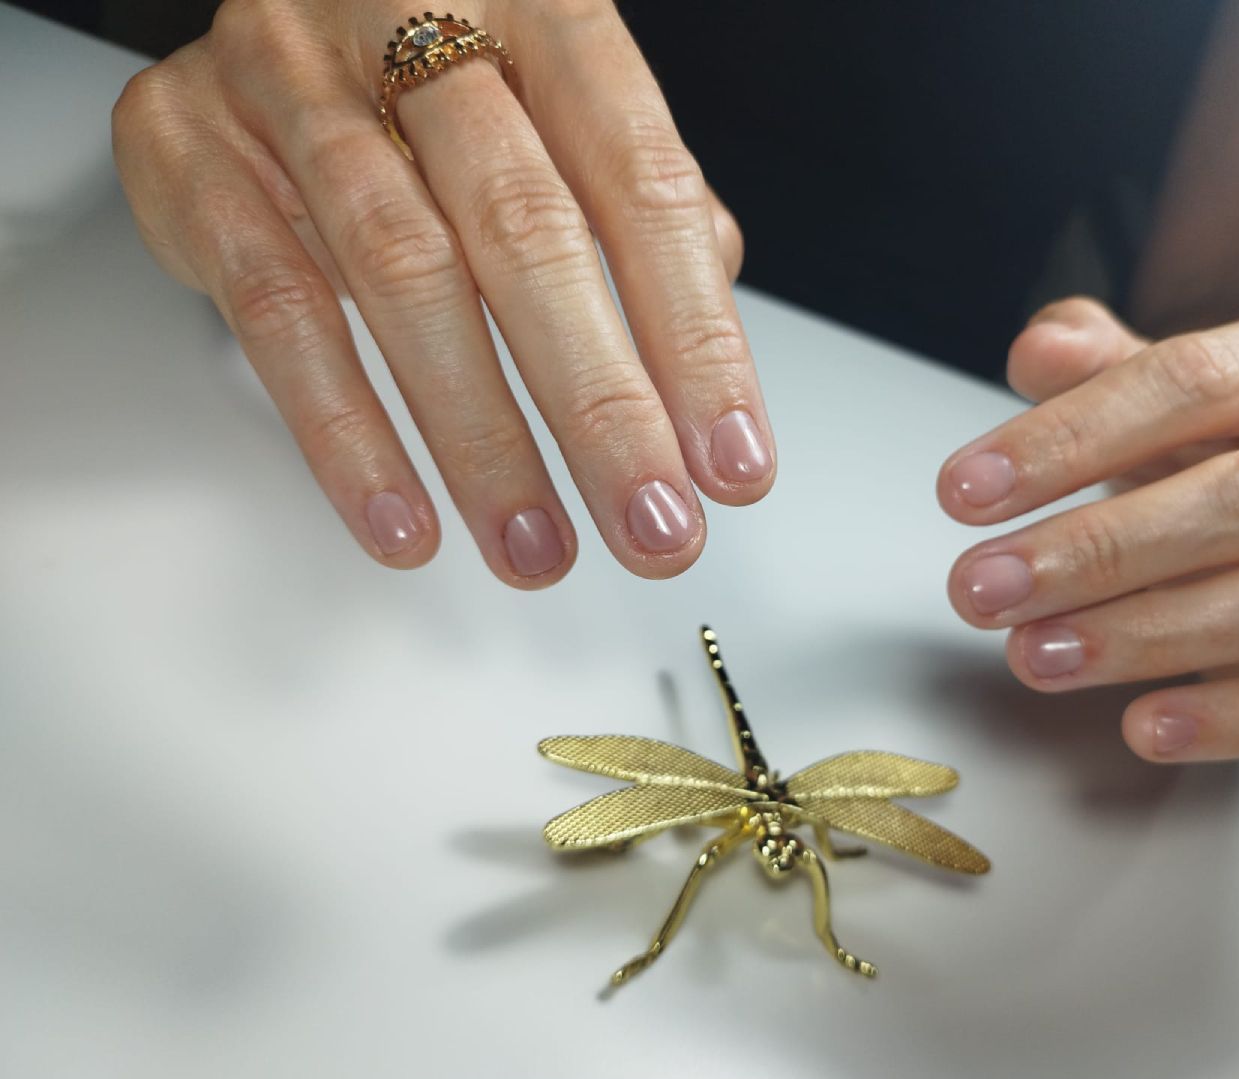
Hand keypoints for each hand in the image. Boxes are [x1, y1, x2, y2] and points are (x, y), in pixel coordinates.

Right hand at [112, 1, 770, 585]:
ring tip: (537, 550)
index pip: (641, 183)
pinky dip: (346, 434)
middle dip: (602, 406)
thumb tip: (709, 362)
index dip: (695, 337)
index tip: (731, 463)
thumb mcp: (554, 115)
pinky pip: (278, 311)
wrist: (272, 12)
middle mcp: (412, 21)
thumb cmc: (433, 79)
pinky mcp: (193, 153)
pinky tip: (404, 522)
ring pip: (405, 276)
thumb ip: (638, 216)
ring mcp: (291, 83)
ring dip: (482, 441)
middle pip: (527, 231)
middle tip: (651, 527)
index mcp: (537, 8)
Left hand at [938, 298, 1238, 760]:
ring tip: (1040, 655)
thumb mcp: (1188, 398)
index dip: (1072, 437)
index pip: (1197, 379)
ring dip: (1154, 636)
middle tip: (988, 589)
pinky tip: (1148, 724)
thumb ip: (1110, 369)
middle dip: (1099, 550)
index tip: (968, 490)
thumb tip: (1041, 351)